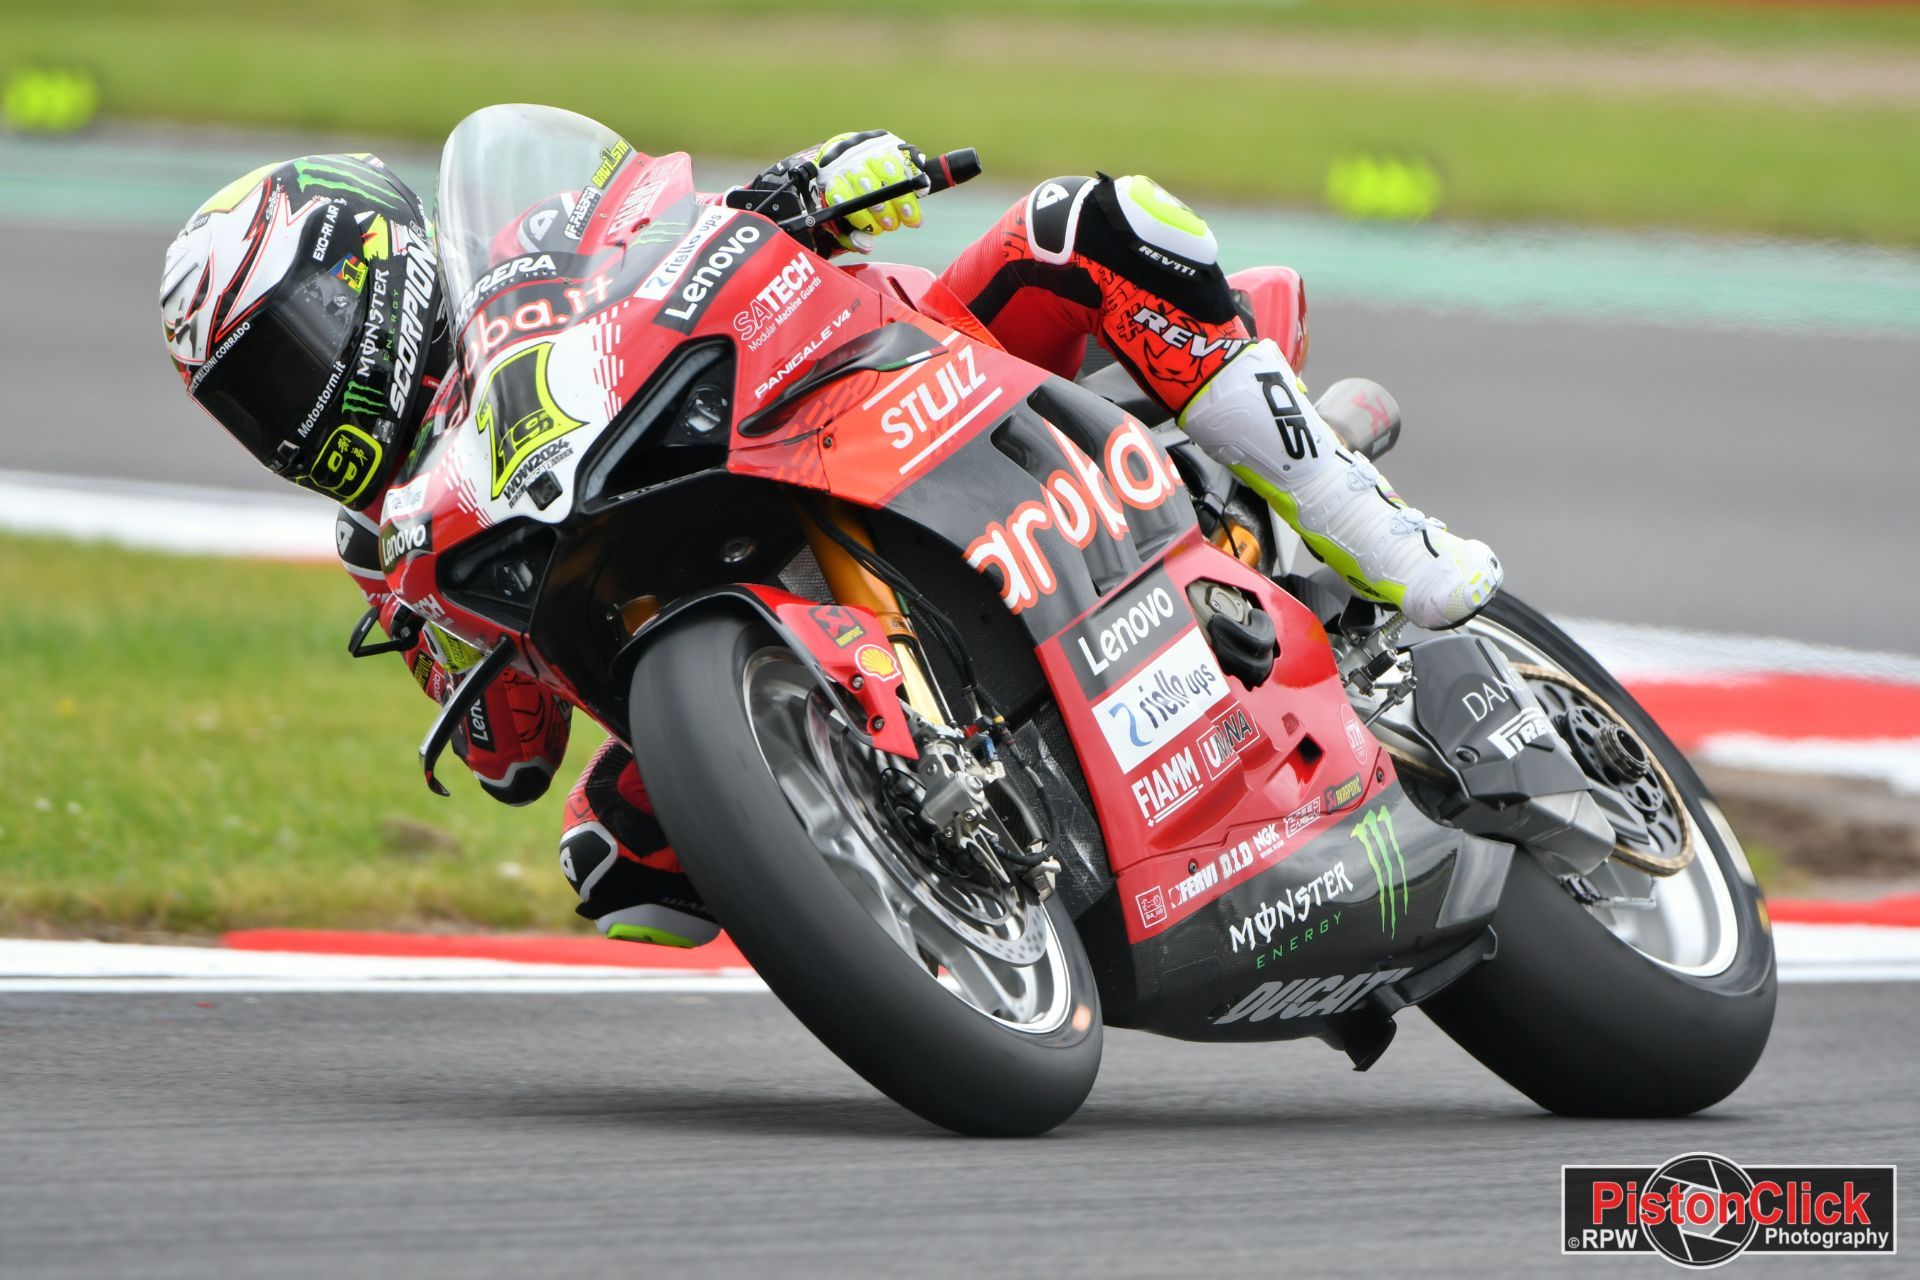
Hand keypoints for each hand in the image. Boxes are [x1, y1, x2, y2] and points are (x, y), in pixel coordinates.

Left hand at [814, 131, 924, 251]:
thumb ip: (853, 234)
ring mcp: (870, 147)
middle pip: (865, 180)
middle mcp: (849, 158)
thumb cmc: (850, 194)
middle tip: (891, 225)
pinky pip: (906, 159)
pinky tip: (920, 193)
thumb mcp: (846, 216)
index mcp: (832, 176)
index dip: (859, 215)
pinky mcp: (890, 143)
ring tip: (908, 216)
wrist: (854, 157)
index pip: (841, 194)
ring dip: (900, 196)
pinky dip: (915, 178)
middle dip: (881, 207)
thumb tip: (866, 246)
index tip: (874, 229)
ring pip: (886, 168)